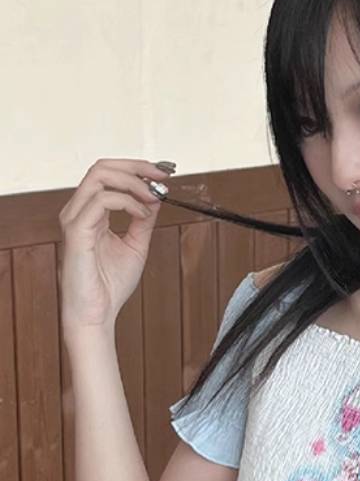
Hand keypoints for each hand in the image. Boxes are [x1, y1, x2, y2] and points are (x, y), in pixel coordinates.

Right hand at [58, 158, 170, 331]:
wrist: (96, 314)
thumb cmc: (109, 286)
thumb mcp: (136, 245)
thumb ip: (143, 219)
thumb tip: (156, 196)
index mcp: (90, 213)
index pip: (108, 174)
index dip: (137, 168)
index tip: (163, 174)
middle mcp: (78, 211)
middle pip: (102, 167)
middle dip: (136, 167)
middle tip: (162, 176)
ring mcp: (75, 219)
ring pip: (100, 176)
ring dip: (134, 182)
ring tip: (154, 196)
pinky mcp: (76, 231)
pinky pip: (101, 200)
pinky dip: (128, 202)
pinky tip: (144, 215)